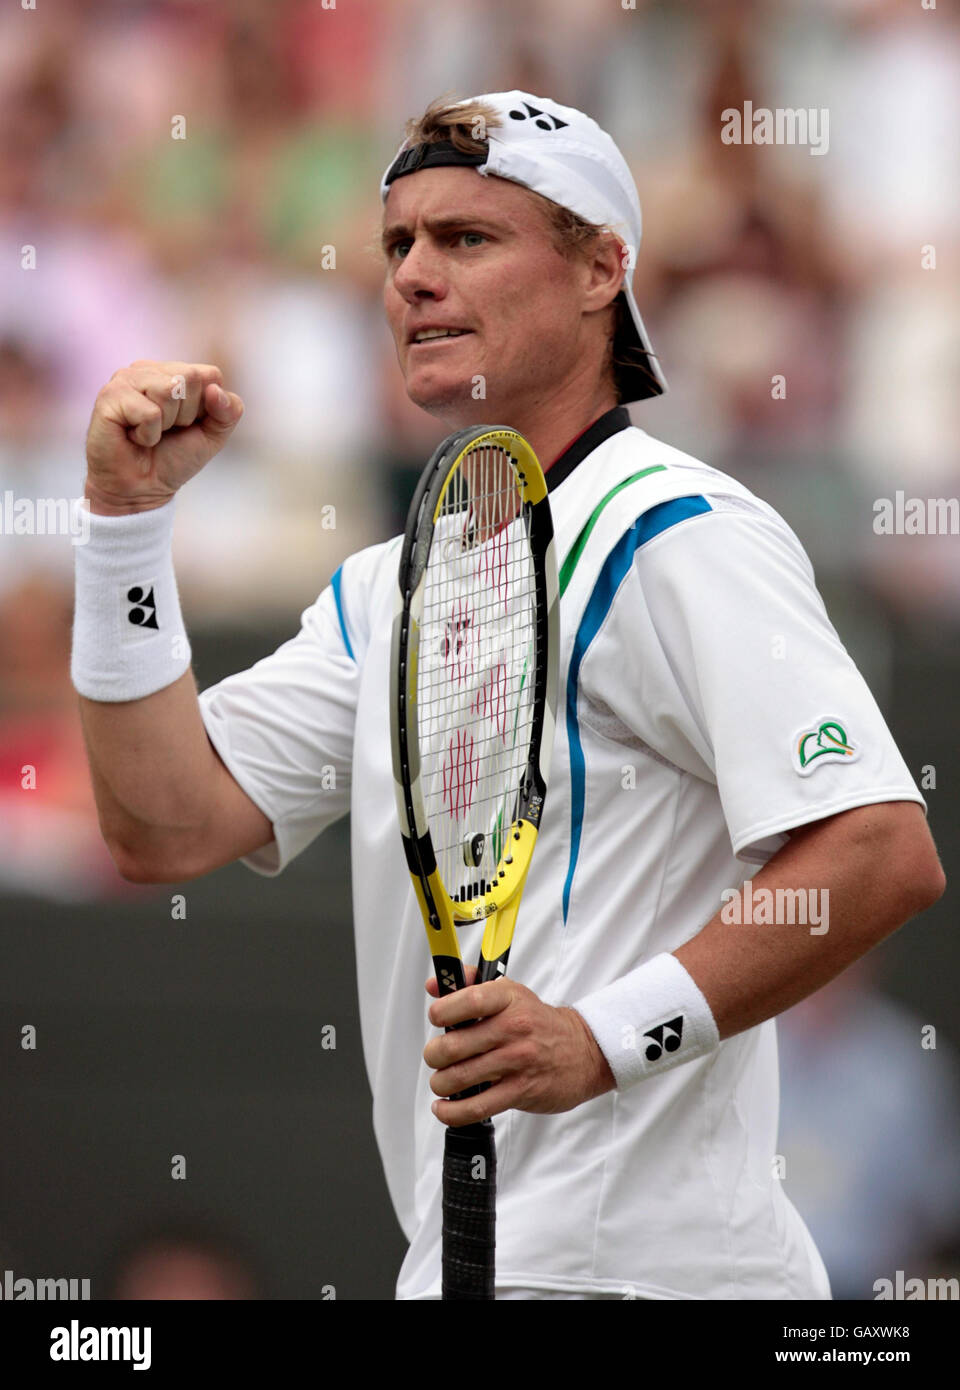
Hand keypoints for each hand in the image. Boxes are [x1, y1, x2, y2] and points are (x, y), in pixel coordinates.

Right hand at [85, 360, 243, 513]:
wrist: (142, 489)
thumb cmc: (173, 459)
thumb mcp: (213, 435)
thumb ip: (229, 411)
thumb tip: (214, 390)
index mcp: (173, 372)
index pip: (210, 375)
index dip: (206, 408)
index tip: (186, 425)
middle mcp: (148, 369)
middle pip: (191, 378)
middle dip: (186, 415)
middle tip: (166, 431)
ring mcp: (126, 378)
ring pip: (169, 390)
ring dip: (166, 424)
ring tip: (149, 433)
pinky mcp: (110, 396)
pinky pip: (150, 412)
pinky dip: (148, 435)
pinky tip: (134, 438)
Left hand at [424, 969, 615, 1126]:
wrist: (583, 1051)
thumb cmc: (539, 1022)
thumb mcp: (510, 993)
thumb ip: (470, 984)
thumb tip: (434, 985)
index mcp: (508, 999)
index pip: (468, 1000)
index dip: (442, 1011)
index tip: (437, 1018)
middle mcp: (513, 1028)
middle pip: (454, 1045)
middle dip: (434, 1054)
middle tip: (437, 1056)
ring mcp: (517, 1061)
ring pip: (459, 1078)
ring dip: (440, 1082)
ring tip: (442, 1080)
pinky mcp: (520, 1091)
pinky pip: (476, 1106)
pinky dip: (452, 1111)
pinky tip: (444, 1107)